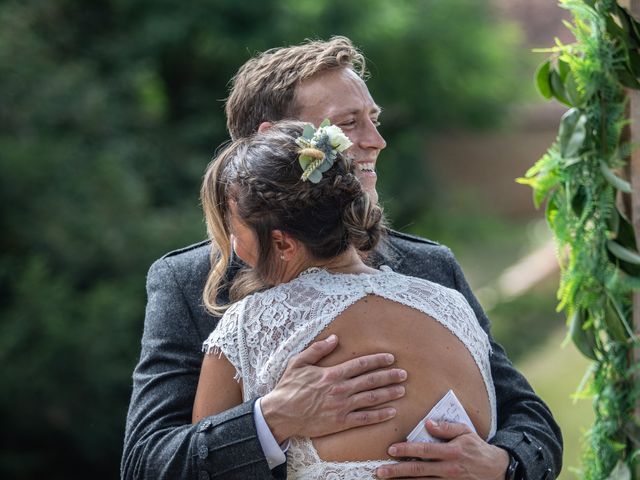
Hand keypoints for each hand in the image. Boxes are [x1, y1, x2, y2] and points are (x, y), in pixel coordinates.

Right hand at [261, 334, 406, 442]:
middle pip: (371, 381)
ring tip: (402, 390)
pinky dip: (379, 415)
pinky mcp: (340, 422)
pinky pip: (364, 419)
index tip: (391, 358)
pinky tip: (391, 412)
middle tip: (404, 374)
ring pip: (371, 399)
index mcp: (332, 374)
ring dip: (388, 394)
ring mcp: (342, 407)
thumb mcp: (299, 362)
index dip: (377, 361)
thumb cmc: (289, 387)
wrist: (281, 414)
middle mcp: (340, 389)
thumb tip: (334, 338)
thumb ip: (317, 349)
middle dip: (389, 376)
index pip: (361, 365)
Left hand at [376, 420, 508, 478]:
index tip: (391, 449)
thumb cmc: (477, 448)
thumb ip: (446, 427)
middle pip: (419, 470)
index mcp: (452, 452)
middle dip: (397, 471)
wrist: (496, 470)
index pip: (425, 450)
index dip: (407, 450)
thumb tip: (427, 423)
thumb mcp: (466, 432)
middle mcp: (449, 469)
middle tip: (380, 471)